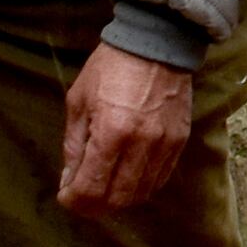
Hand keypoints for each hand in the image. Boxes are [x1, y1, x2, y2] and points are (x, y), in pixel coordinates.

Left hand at [58, 42, 197, 216]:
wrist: (157, 41)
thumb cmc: (110, 68)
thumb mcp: (79, 101)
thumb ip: (73, 144)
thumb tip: (69, 179)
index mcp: (111, 132)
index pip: (91, 187)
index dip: (74, 200)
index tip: (66, 197)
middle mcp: (141, 143)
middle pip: (118, 198)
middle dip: (95, 205)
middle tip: (83, 198)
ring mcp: (165, 143)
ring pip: (141, 192)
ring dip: (119, 198)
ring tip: (105, 188)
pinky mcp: (180, 139)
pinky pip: (161, 177)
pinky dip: (143, 186)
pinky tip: (129, 178)